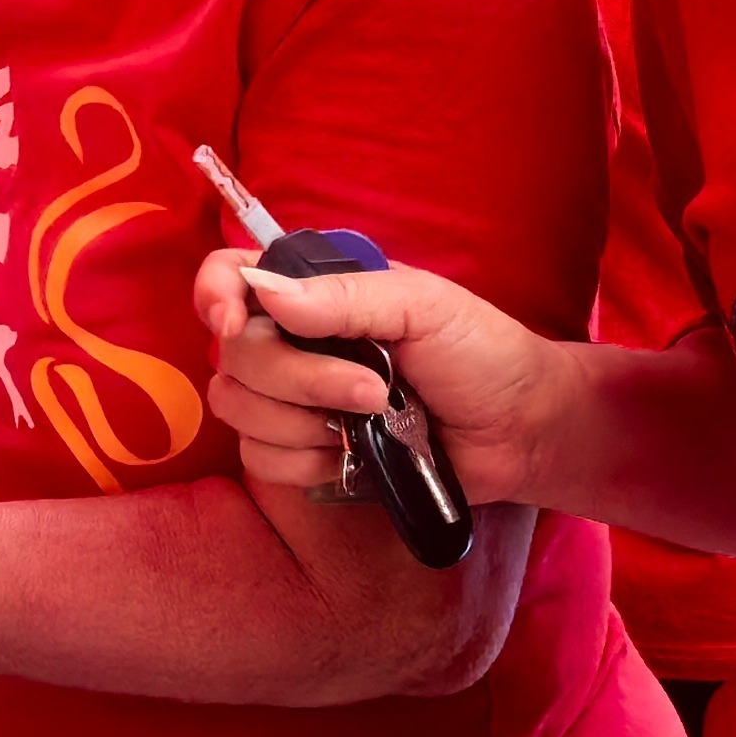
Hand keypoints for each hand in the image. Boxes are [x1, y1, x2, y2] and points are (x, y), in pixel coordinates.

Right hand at [192, 244, 555, 505]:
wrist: (519, 433)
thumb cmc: (480, 352)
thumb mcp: (423, 306)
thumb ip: (345, 298)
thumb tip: (263, 293)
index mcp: (316, 291)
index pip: (228, 275)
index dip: (215, 295)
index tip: (234, 323)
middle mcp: (292, 340)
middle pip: (232, 354)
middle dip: (298, 378)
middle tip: (372, 388)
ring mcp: (294, 399)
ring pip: (238, 409)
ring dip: (304, 423)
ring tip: (373, 419)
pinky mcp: (302, 454)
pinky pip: (260, 459)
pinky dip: (306, 461)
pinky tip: (354, 455)